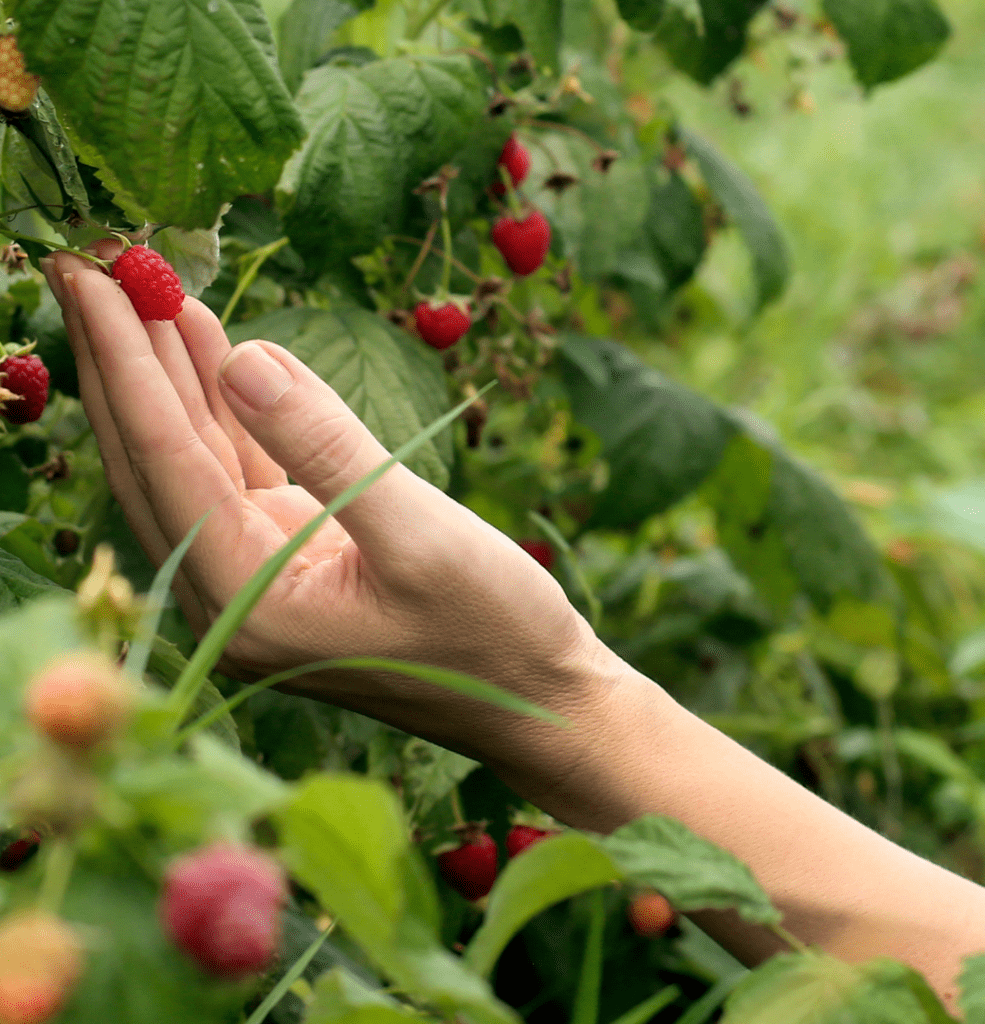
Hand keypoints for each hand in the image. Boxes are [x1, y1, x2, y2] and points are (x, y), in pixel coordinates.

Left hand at [40, 244, 606, 794]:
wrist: (531, 691)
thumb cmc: (492, 629)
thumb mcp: (420, 535)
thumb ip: (328, 449)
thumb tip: (242, 358)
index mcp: (249, 603)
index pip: (167, 463)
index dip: (127, 364)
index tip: (93, 276)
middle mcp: (232, 594)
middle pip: (154, 461)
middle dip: (123, 361)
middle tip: (89, 263)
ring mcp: (258, 574)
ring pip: (191, 462)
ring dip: (170, 377)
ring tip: (146, 287)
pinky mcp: (290, 555)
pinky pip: (237, 470)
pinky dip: (226, 408)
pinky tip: (214, 349)